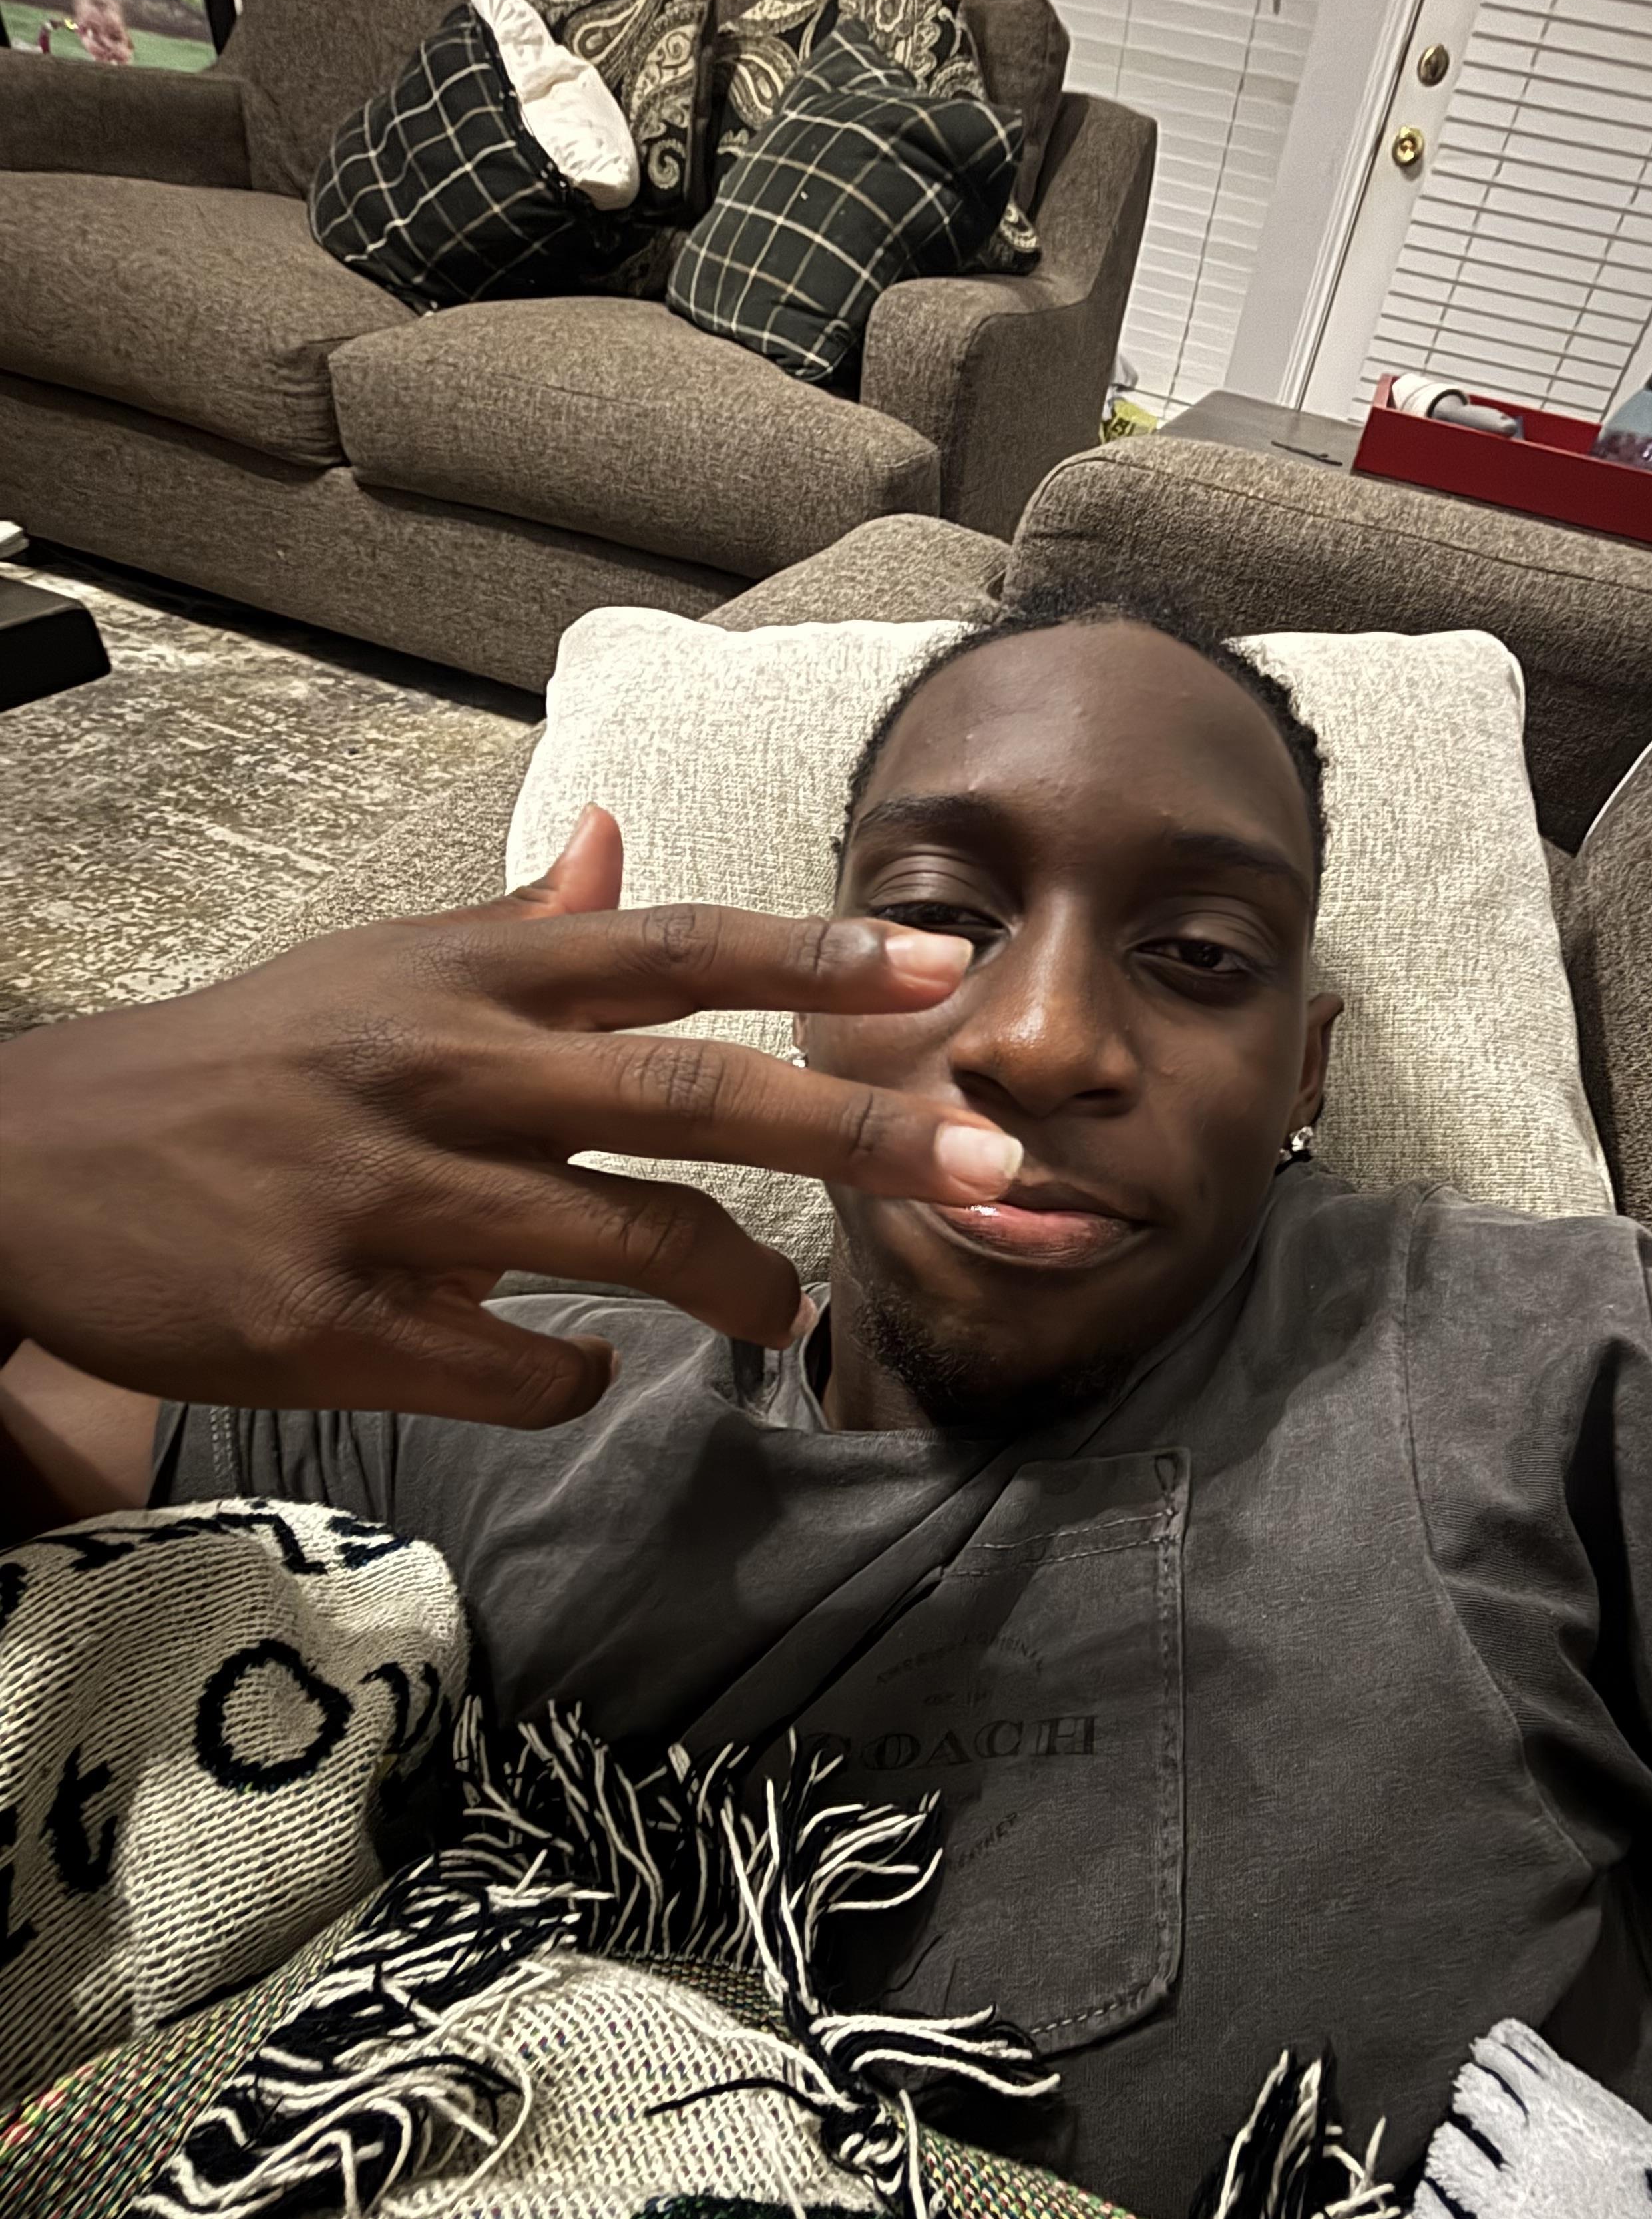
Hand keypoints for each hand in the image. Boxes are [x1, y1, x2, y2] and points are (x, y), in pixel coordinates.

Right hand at [0, 808, 1016, 1425]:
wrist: (36, 1164)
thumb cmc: (237, 1065)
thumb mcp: (371, 968)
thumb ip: (512, 922)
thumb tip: (615, 838)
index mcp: (464, 981)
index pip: (669, 947)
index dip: (812, 957)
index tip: (941, 971)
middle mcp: (445, 1070)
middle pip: (689, 1089)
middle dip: (856, 1130)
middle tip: (989, 1166)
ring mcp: (392, 1199)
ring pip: (625, 1241)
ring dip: (739, 1285)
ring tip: (792, 1314)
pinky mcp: (337, 1320)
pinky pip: (515, 1368)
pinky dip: (577, 1380)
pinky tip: (584, 1373)